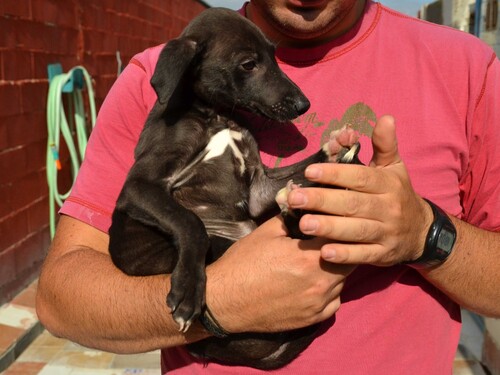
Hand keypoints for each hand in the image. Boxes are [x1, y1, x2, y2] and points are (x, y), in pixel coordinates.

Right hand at [204, 216, 354, 332]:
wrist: (224, 301)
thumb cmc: (243, 263)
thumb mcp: (265, 232)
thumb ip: (289, 216)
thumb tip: (300, 199)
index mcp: (309, 258)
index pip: (340, 235)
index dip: (338, 224)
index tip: (335, 219)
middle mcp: (320, 283)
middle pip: (348, 259)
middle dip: (341, 246)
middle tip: (330, 238)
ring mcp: (318, 304)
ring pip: (343, 281)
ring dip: (337, 268)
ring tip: (321, 259)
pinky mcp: (313, 319)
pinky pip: (335, 302)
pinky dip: (330, 291)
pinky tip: (316, 282)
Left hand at [286, 115, 433, 265]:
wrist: (421, 232)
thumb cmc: (398, 194)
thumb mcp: (395, 168)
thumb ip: (385, 145)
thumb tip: (386, 117)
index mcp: (387, 184)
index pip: (360, 177)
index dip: (335, 173)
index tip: (310, 171)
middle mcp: (388, 208)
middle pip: (353, 204)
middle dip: (322, 200)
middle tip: (295, 198)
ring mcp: (386, 233)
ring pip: (356, 230)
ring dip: (329, 228)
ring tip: (304, 224)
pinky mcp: (382, 254)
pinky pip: (363, 255)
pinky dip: (345, 255)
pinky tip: (324, 253)